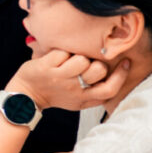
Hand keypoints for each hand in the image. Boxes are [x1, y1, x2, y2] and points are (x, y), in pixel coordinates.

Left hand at [9, 50, 130, 110]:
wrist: (26, 95)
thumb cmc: (55, 93)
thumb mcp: (77, 100)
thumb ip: (95, 91)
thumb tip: (115, 72)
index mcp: (84, 99)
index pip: (109, 90)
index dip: (121, 76)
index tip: (125, 62)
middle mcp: (74, 90)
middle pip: (99, 70)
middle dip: (95, 62)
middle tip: (84, 64)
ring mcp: (60, 79)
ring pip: (82, 60)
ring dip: (77, 56)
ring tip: (68, 62)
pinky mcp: (46, 68)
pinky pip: (63, 53)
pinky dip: (61, 52)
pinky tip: (55, 59)